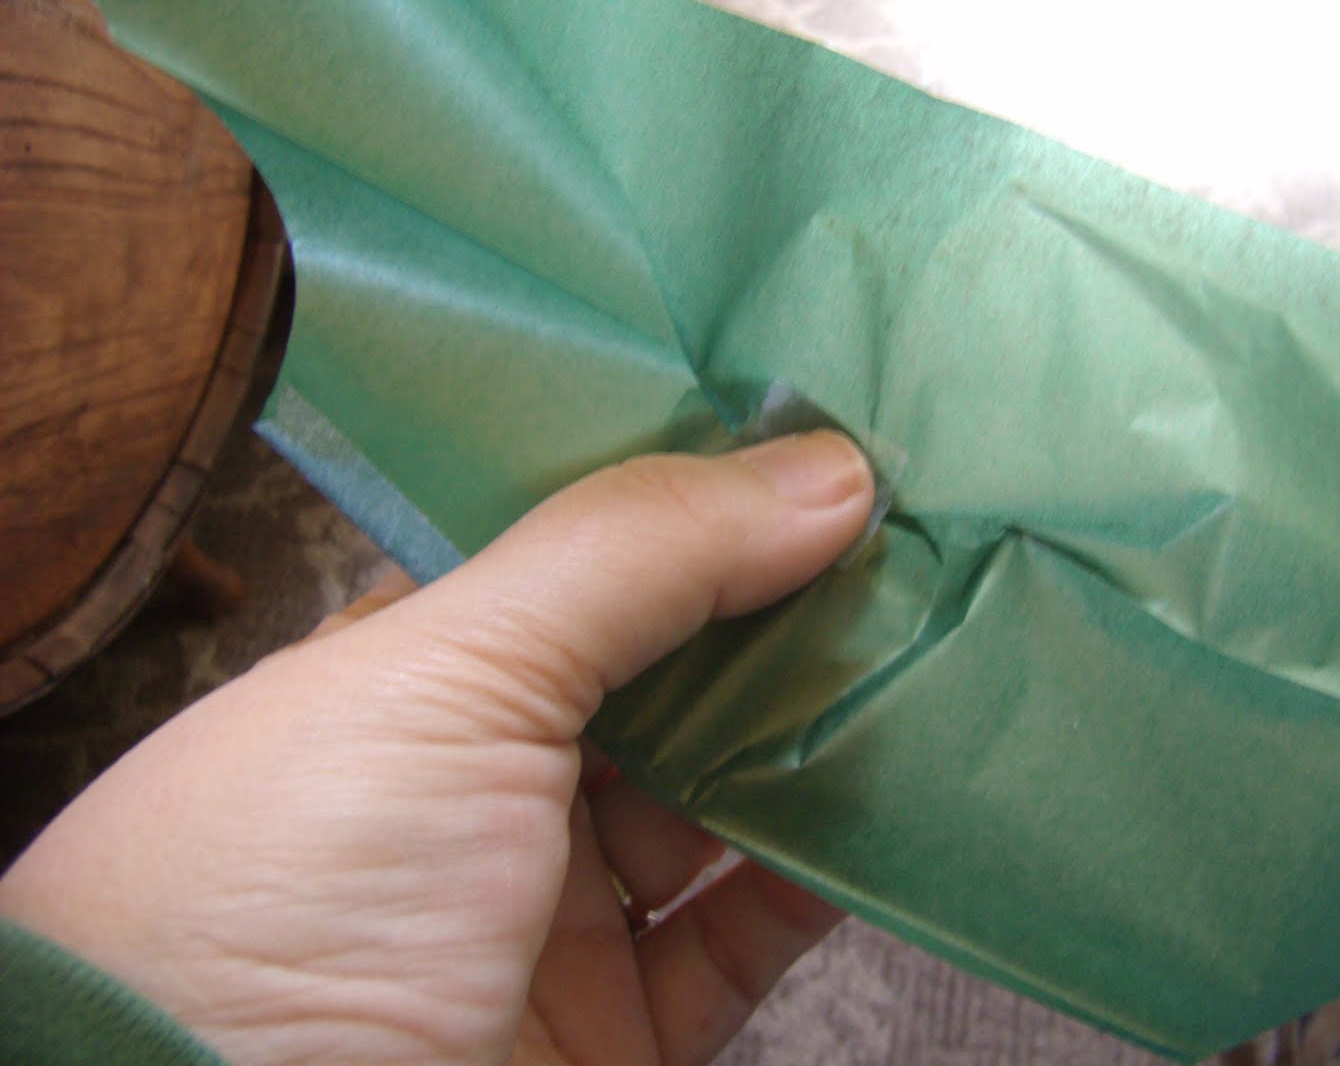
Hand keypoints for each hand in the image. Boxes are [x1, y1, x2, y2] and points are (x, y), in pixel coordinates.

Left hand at [0, 433, 874, 1064]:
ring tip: (932, 642)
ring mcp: (549, 914)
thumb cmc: (300, 886)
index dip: (689, 493)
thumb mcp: (452, 675)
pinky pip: (745, 933)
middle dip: (776, 606)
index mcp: (407, 675)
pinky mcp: (618, 1029)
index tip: (813, 439)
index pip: (569, 553)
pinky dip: (827, 870)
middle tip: (905, 530)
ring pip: (718, 798)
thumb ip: (637, 554)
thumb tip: (824, 471)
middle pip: (662, 672)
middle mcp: (477, 786)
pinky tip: (906, 791)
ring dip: (818, 732)